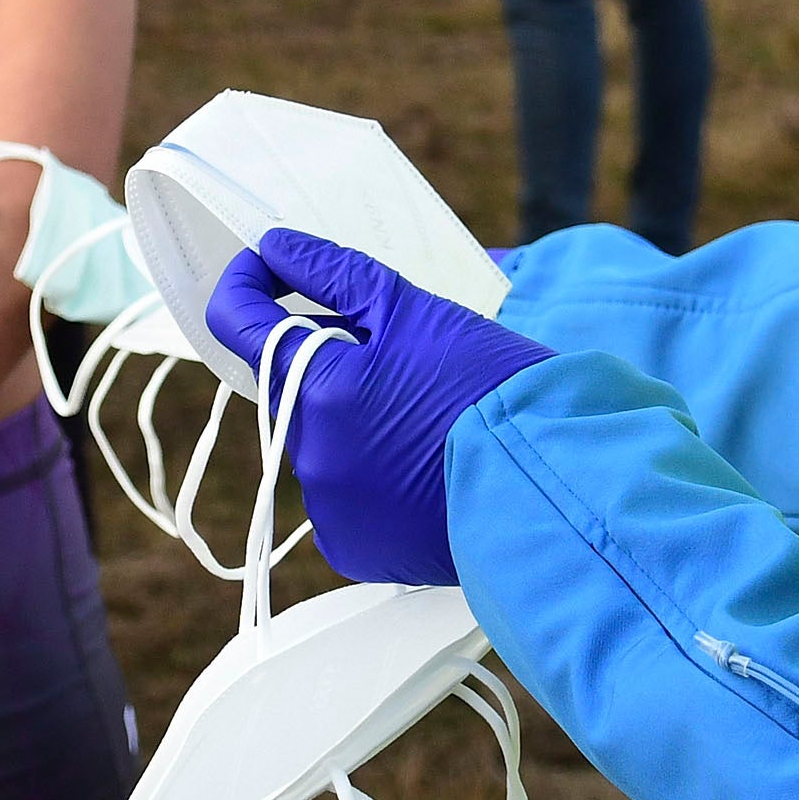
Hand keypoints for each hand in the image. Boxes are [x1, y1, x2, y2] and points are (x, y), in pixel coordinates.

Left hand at [207, 226, 551, 587]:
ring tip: (425, 416)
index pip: (240, 326)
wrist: (559, 483)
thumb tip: (275, 248)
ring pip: (318, 442)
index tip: (269, 267)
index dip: (247, 286)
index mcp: (320, 393)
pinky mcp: (357, 552)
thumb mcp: (415, 311)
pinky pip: (341, 496)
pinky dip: (367, 475)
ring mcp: (332, 513)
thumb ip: (333, 274)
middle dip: (326, 363)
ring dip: (349, 421)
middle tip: (397, 354)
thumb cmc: (494, 389)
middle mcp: (312, 459)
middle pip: (290, 388)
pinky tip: (421, 466)